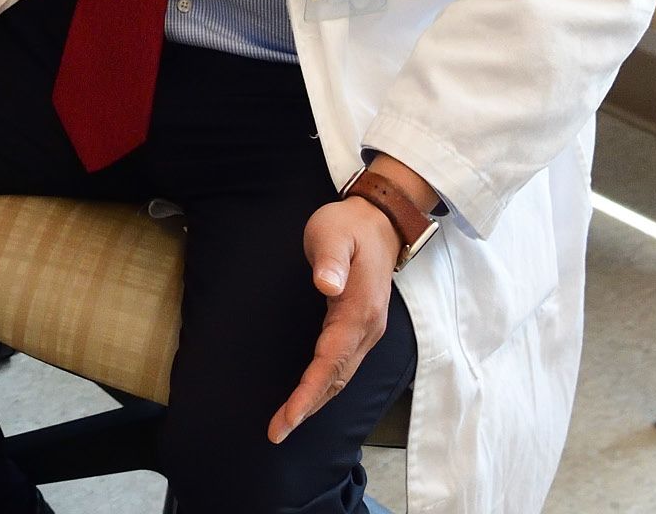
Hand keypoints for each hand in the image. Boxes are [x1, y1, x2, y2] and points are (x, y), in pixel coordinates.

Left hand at [268, 196, 399, 444]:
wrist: (379, 222)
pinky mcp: (361, 329)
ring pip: (341, 377)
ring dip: (315, 402)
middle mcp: (367, 328)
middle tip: (276, 432)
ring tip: (286, 424)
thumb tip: (326, 285)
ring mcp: (367, 331)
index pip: (331, 360)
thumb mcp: (332, 233)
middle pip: (336, 377)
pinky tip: (307, 398)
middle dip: (307, 407)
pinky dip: (324, 387)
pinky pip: (342, 366)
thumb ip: (330, 259)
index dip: (309, 391)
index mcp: (359, 309)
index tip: (288, 416)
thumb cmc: (348, 226)